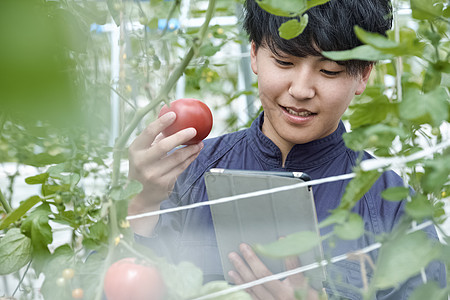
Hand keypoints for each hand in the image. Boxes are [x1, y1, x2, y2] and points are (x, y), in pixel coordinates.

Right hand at [127, 112, 203, 233]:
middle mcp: (142, 162)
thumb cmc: (143, 167)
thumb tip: (170, 117)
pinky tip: (195, 152)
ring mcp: (153, 174)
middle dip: (181, 136)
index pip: (148, 132)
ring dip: (191, 149)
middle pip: (164, 145)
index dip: (161, 122)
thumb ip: (155, 138)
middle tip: (193, 130)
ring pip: (177, 158)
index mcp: (135, 150)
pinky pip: (181, 167)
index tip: (173, 114)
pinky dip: (190, 158)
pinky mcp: (164, 183)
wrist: (140, 196)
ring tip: (199, 143)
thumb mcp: (143, 152)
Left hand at [228, 243, 322, 299]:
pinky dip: (240, 284)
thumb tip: (292, 248)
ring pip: (254, 285)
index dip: (288, 254)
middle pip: (264, 276)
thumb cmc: (305, 298)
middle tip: (243, 247)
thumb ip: (300, 269)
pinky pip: (250, 295)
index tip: (281, 238)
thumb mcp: (309, 285)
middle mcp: (283, 297)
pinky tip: (234, 275)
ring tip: (233, 257)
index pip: (293, 269)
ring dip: (242, 270)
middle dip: (251, 259)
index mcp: (298, 289)